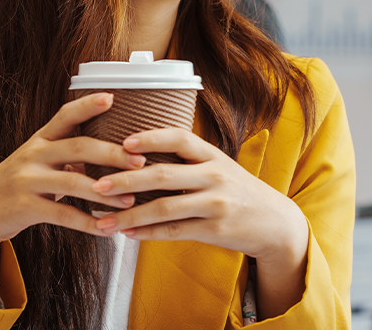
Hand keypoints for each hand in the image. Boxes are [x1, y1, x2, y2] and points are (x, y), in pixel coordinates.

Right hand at [0, 93, 146, 254]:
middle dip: (113, 154)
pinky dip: (87, 223)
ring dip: (106, 193)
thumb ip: (69, 153)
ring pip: (73, 183)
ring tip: (131, 200)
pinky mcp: (24, 207)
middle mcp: (33, 154)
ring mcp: (27, 180)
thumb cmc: (21, 184)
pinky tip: (106, 229)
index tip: (112, 98)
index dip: (87, 105)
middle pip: (78, 147)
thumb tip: (116, 150)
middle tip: (140, 162)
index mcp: (41, 139)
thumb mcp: (39, 161)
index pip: (65, 115)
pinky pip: (62, 214)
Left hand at [88, 128, 308, 264]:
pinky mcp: (215, 229)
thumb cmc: (237, 191)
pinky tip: (128, 233)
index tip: (122, 143)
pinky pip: (175, 231)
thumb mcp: (219, 167)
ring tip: (103, 221)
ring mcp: (216, 203)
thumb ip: (187, 161)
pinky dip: (148, 233)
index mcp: (213, 155)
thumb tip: (138, 154)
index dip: (150, 138)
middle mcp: (215, 175)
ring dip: (129, 215)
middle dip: (126, 180)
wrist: (274, 222)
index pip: (179, 138)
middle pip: (163, 175)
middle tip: (97, 185)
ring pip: (164, 208)